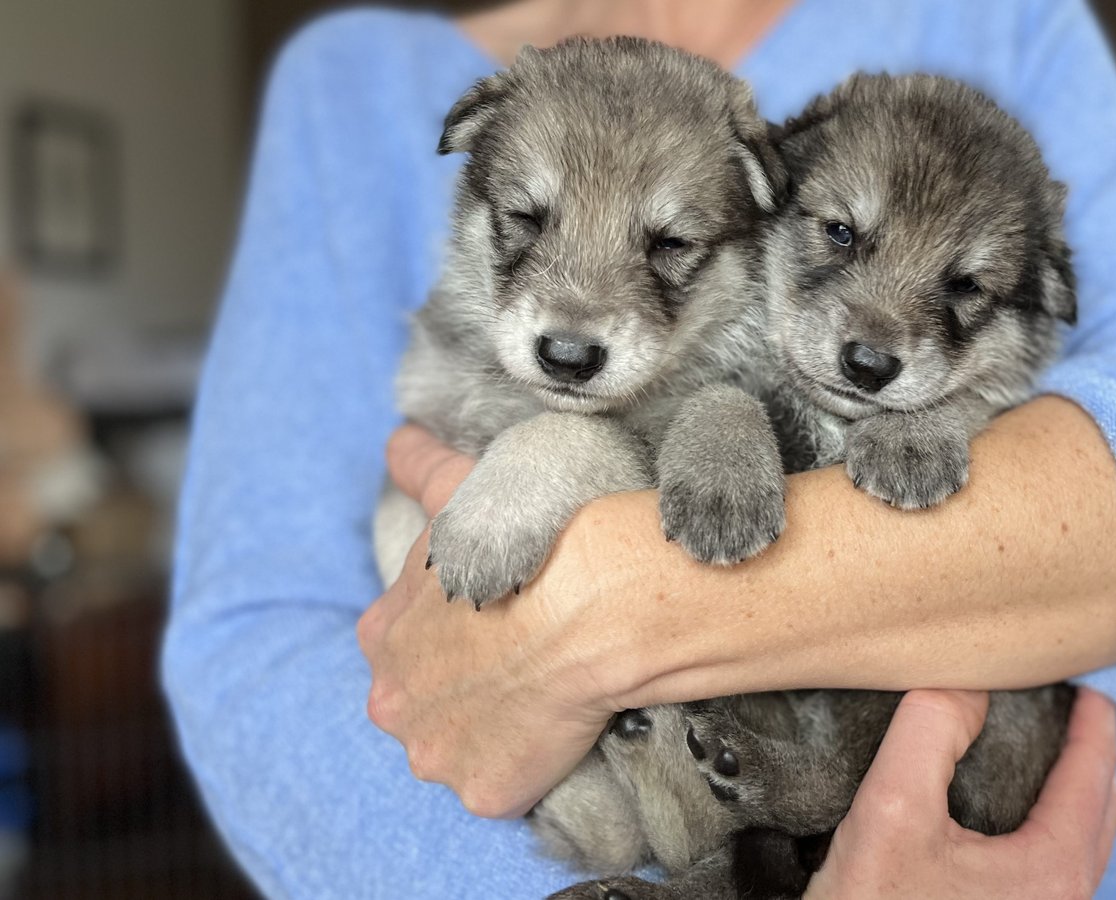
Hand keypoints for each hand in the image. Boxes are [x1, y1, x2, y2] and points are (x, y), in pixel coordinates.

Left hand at [356, 425, 621, 817]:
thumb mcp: (465, 491)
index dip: (454, 631)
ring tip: (549, 692)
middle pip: (426, 704)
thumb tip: (400, 439)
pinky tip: (564, 726)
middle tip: (526, 659)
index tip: (498, 617)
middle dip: (466, 688)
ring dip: (498, 729)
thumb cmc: (531, 541)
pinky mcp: (488, 791)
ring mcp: (437, 756)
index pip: (405, 644)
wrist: (596, 603)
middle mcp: (394, 704)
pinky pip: (508, 784)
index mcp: (381, 635)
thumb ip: (422, 467)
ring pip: (464, 748)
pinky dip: (535, 764)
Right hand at [805, 689, 1115, 899]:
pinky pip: (1055, 867)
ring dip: (1073, 789)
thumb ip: (932, 731)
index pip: (1093, 772)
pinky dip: (1051, 823)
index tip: (1092, 675)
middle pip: (1101, 807)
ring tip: (1047, 745)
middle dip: (1091, 750)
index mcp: (1053, 871)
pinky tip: (1014, 808)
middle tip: (1071, 702)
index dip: (1095, 717)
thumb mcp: (891, 809)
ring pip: (1081, 842)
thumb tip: (968, 683)